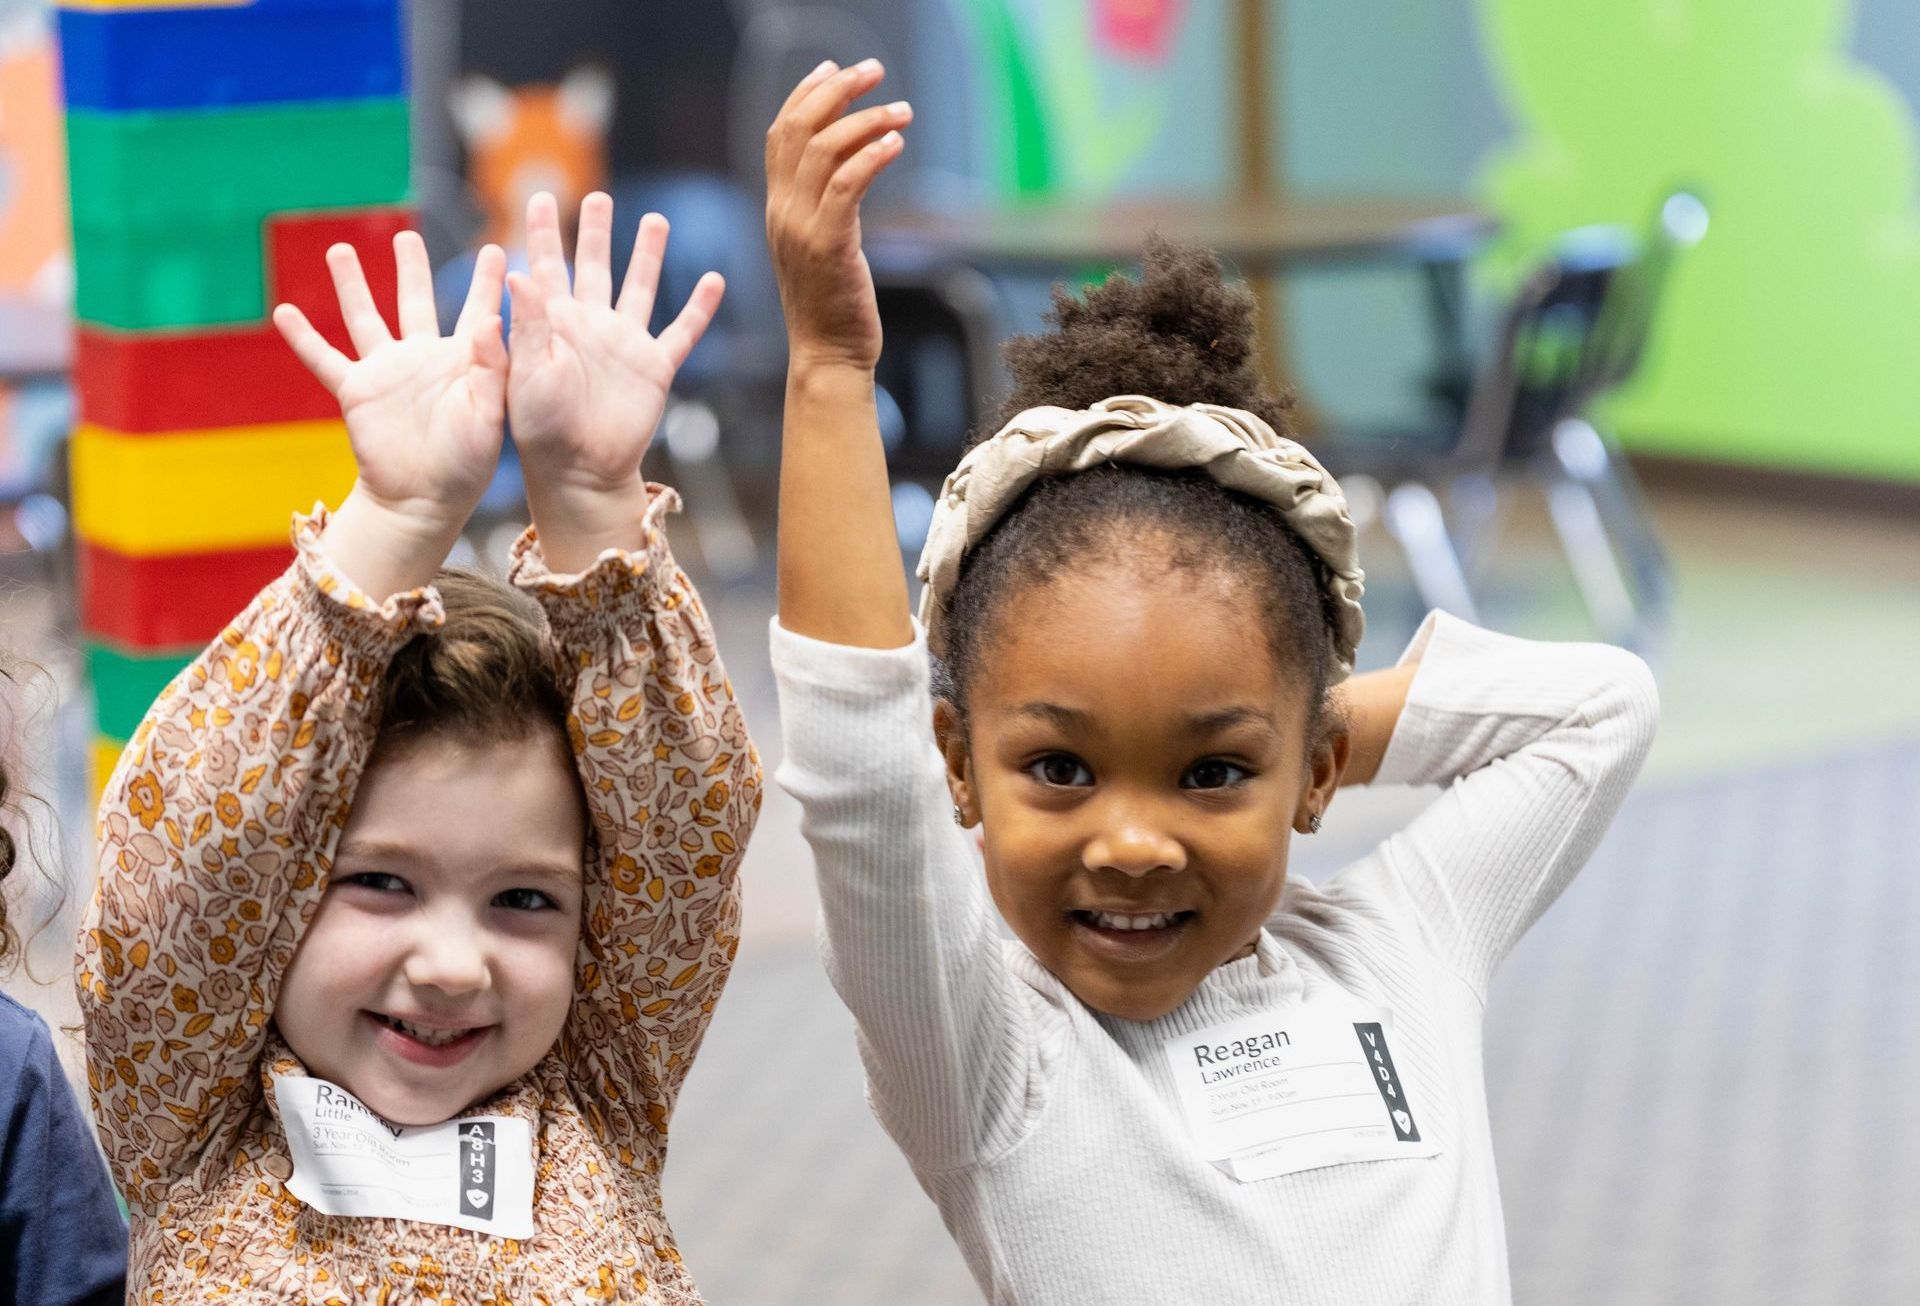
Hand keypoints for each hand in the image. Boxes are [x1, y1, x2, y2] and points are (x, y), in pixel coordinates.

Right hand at [273, 233, 507, 596]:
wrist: (424, 500)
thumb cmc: (467, 464)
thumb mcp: (490, 415)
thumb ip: (491, 366)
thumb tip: (490, 320)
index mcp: (463, 361)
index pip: (478, 311)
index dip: (485, 283)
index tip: (496, 250)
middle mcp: (422, 358)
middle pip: (415, 301)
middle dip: (411, 268)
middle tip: (407, 237)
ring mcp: (386, 372)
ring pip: (365, 317)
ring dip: (351, 285)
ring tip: (338, 249)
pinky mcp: (356, 391)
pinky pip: (324, 358)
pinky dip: (303, 337)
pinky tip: (283, 311)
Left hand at [506, 191, 723, 570]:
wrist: (579, 470)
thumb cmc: (540, 428)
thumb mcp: (524, 371)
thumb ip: (525, 323)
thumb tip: (515, 271)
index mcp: (554, 322)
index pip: (547, 264)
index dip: (544, 231)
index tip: (539, 196)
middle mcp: (591, 325)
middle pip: (596, 266)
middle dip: (595, 232)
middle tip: (596, 199)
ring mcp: (625, 344)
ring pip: (639, 288)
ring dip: (647, 255)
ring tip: (655, 220)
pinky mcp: (655, 368)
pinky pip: (682, 332)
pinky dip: (699, 308)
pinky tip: (714, 282)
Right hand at [765, 59, 911, 371]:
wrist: (828, 358)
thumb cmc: (833, 308)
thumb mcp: (820, 248)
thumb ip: (824, 209)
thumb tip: (849, 171)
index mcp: (776, 208)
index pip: (780, 134)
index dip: (805, 94)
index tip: (835, 69)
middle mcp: (781, 212)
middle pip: (799, 129)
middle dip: (837, 90)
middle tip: (875, 71)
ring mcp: (801, 228)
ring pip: (825, 149)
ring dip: (867, 120)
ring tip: (903, 111)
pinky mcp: (829, 246)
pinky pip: (848, 185)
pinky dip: (872, 155)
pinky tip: (897, 143)